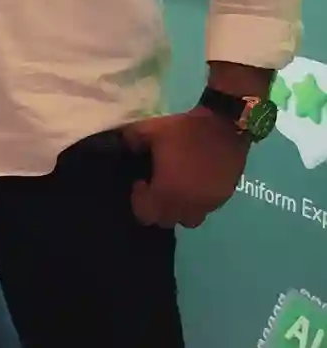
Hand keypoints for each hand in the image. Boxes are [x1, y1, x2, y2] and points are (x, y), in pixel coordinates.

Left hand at [122, 108, 248, 228]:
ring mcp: (208, 204)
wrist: (223, 127)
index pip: (145, 215)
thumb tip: (124, 149)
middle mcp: (187, 205)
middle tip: (155, 188)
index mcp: (166, 192)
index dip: (138, 201)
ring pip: (188, 219)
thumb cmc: (184, 131)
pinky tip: (194, 183)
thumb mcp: (149, 130)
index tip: (141, 182)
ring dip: (179, 210)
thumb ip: (130, 142)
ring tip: (176, 189)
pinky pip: (205, 209)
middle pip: (166, 221)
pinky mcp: (223, 198)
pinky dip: (196, 203)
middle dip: (157, 208)